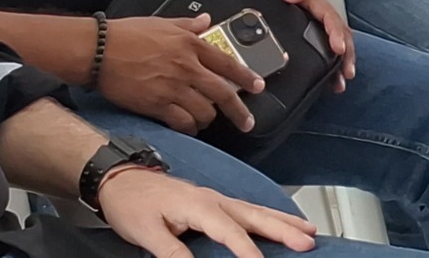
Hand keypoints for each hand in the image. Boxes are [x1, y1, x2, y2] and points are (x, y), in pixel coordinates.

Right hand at [97, 15, 263, 135]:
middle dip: (239, 111)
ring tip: (205, 120)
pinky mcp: (156, 104)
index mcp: (191, 44)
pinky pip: (182, 122)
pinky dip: (189, 128)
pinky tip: (188, 128)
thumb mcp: (163, 22)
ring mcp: (173, 87)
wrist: (97, 50)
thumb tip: (206, 20)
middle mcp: (187, 67)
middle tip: (247, 122)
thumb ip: (188, 24)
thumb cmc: (127, 34)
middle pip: (223, 93)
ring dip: (208, 119)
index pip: (229, 63)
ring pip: (205, 112)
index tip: (258, 87)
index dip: (247, 78)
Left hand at [98, 167, 316, 257]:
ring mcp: (216, 199)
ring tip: (308, 229)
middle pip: (255, 215)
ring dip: (283, 220)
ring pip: (257, 210)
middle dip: (283, 228)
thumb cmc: (131, 203)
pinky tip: (278, 220)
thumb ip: (172, 252)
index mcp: (199, 206)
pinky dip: (268, 215)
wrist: (119, 178)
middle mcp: (213, 200)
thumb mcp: (146, 232)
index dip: (247, 250)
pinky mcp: (213, 202)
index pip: (230, 231)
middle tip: (308, 240)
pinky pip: (248, 209)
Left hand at [234, 0, 355, 91]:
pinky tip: (329, 70)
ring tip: (341, 80)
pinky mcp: (306, 18)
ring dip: (341, 57)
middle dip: (345, 52)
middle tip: (346, 74)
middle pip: (338, 28)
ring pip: (334, 34)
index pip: (328, 15)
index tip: (339, 50)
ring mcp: (311, 11)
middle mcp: (314, 3)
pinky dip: (330, 54)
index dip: (335, 33)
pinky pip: (323, 36)